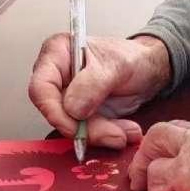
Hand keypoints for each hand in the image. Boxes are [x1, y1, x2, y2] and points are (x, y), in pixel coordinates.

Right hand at [28, 33, 171, 148]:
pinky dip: (106, 136)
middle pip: (57, 112)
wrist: (148, 69)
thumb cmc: (132, 57)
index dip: (54, 111)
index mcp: (58, 54)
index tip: (75, 126)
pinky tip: (125, 132)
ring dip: (100, 135)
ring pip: (72, 128)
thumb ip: (93, 83)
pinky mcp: (81, 116)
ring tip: (127, 132)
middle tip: (114, 133)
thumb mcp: (117, 65)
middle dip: (85, 129)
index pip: (41, 87)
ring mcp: (68, 99)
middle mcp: (57, 77)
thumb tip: (72, 108)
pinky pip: (87, 133)